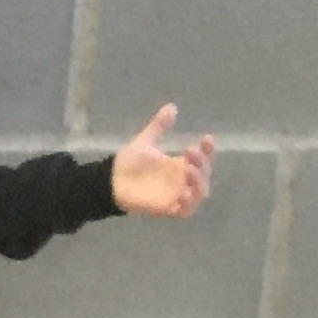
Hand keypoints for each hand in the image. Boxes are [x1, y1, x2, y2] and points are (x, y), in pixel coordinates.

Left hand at [111, 104, 215, 220]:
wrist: (109, 181)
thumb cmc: (129, 164)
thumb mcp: (145, 142)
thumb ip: (158, 126)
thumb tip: (171, 106)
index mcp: (181, 165)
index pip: (202, 157)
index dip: (208, 149)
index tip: (207, 138)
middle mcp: (183, 180)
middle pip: (204, 174)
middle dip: (203, 163)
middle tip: (192, 152)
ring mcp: (177, 195)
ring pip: (199, 193)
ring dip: (199, 182)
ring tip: (189, 169)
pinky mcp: (168, 208)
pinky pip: (185, 211)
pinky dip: (188, 203)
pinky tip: (184, 193)